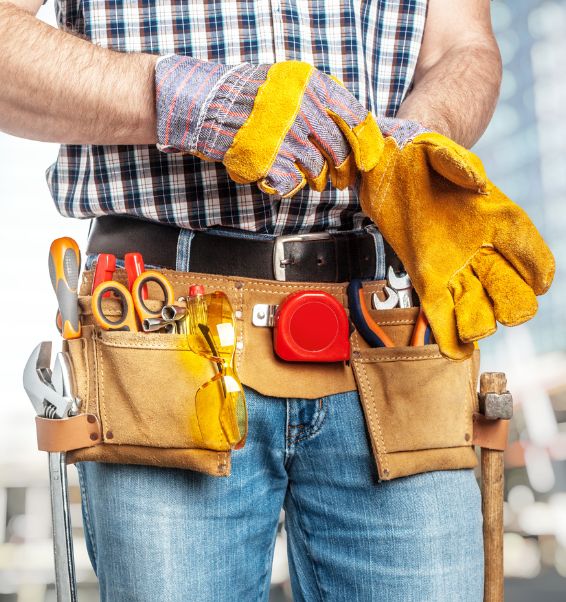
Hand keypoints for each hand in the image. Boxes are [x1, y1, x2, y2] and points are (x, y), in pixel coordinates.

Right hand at [155, 57, 380, 196]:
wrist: (209, 105)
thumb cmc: (252, 97)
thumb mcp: (292, 84)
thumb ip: (322, 101)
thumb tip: (354, 130)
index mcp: (315, 86)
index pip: (357, 119)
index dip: (366, 144)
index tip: (367, 160)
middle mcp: (305, 110)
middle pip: (340, 152)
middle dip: (342, 171)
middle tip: (339, 178)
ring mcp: (287, 137)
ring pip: (317, 171)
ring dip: (313, 179)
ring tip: (304, 175)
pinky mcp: (270, 161)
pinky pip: (292, 183)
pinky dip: (288, 185)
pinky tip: (277, 176)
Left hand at [359, 120, 554, 358]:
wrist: (392, 166)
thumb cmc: (423, 156)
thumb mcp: (439, 151)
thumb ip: (458, 164)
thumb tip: (479, 183)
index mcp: (496, 219)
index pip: (529, 252)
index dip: (537, 271)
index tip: (536, 284)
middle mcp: (481, 250)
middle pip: (510, 291)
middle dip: (511, 306)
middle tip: (499, 309)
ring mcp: (454, 268)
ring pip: (478, 308)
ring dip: (479, 324)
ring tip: (470, 331)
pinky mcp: (425, 278)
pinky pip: (442, 311)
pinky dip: (449, 333)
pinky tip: (455, 349)